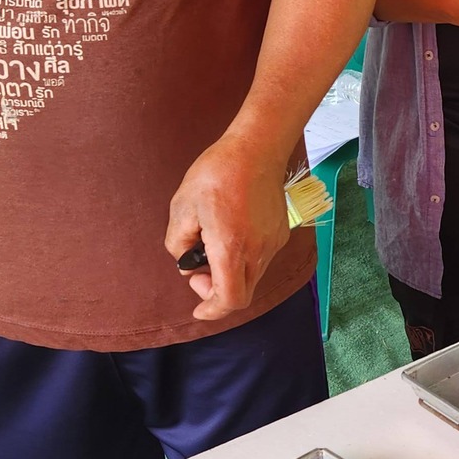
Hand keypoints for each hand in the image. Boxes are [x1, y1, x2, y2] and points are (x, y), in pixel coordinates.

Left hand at [165, 133, 291, 323]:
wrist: (257, 148)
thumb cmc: (217, 173)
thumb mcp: (182, 207)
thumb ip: (179, 244)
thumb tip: (188, 263)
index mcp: (231, 247)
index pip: (230, 299)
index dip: (212, 310)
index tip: (197, 308)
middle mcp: (258, 251)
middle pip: (242, 293)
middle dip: (217, 291)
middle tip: (199, 267)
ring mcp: (273, 243)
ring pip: (252, 276)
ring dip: (230, 273)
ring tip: (213, 242)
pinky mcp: (280, 233)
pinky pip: (261, 259)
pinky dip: (243, 259)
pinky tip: (231, 231)